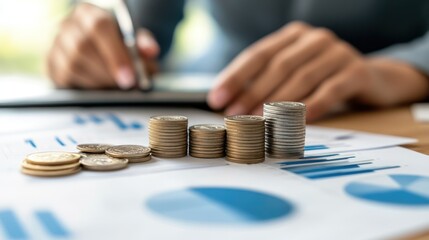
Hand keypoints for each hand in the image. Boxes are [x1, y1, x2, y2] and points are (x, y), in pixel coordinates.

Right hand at [47, 3, 158, 88]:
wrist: (99, 49)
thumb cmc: (118, 43)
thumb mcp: (134, 40)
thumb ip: (144, 44)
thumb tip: (151, 51)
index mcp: (89, 12)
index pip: (99, 26)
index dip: (116, 54)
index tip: (130, 77)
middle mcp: (68, 25)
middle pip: (82, 47)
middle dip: (108, 72)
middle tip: (126, 88)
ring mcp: (55, 44)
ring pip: (72, 66)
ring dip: (98, 82)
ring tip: (116, 89)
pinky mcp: (50, 64)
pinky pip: (64, 79)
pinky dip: (85, 88)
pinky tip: (100, 90)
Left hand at [207, 22, 428, 120]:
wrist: (371, 78)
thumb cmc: (321, 78)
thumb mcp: (294, 74)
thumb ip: (266, 82)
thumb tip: (230, 103)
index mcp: (293, 36)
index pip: (257, 54)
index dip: (235, 77)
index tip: (217, 99)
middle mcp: (314, 39)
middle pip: (278, 66)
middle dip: (253, 92)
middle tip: (236, 114)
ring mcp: (337, 53)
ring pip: (302, 77)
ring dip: (279, 101)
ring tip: (260, 121)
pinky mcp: (357, 71)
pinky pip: (331, 89)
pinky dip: (314, 104)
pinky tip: (301, 120)